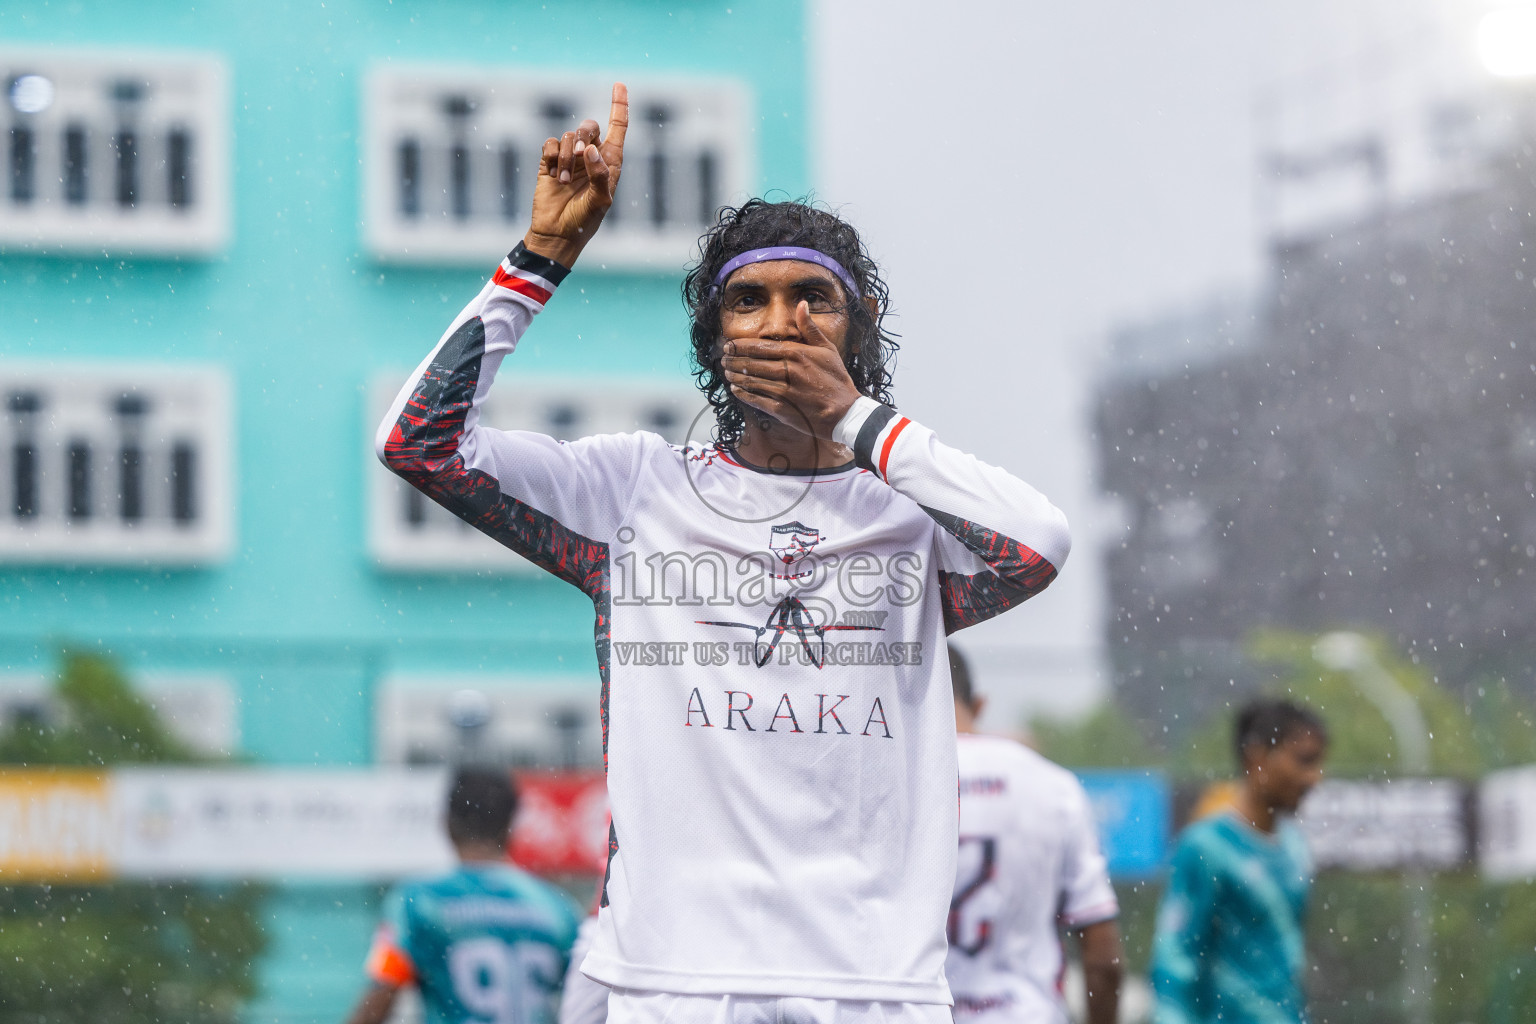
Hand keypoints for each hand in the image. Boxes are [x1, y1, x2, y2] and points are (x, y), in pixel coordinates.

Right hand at [523, 83, 628, 267]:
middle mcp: (591, 156)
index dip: (619, 105)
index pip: (618, 127)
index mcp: (610, 162)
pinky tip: (552, 174)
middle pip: (589, 126)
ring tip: (563, 181)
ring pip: (567, 135)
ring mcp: (570, 159)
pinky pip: (550, 143)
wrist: (556, 233)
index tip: (619, 84)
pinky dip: (551, 156)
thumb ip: (600, 174)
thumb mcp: (600, 202)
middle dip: (582, 136)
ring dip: (565, 157)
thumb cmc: (584, 221)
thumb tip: (592, 149)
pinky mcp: (549, 162)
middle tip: (579, 157)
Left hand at [720, 302, 862, 439]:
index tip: (729, 345)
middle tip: (723, 358)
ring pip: (751, 380)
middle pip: (751, 363)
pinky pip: (756, 399)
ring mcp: (783, 391)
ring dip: (736, 376)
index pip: (760, 346)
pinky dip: (744, 394)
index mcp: (796, 353)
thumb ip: (810, 328)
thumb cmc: (837, 380)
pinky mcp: (782, 409)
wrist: (845, 413)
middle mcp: (787, 371)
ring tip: (727, 373)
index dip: (740, 346)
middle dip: (734, 360)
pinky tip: (736, 390)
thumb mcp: (828, 349)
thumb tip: (801, 304)